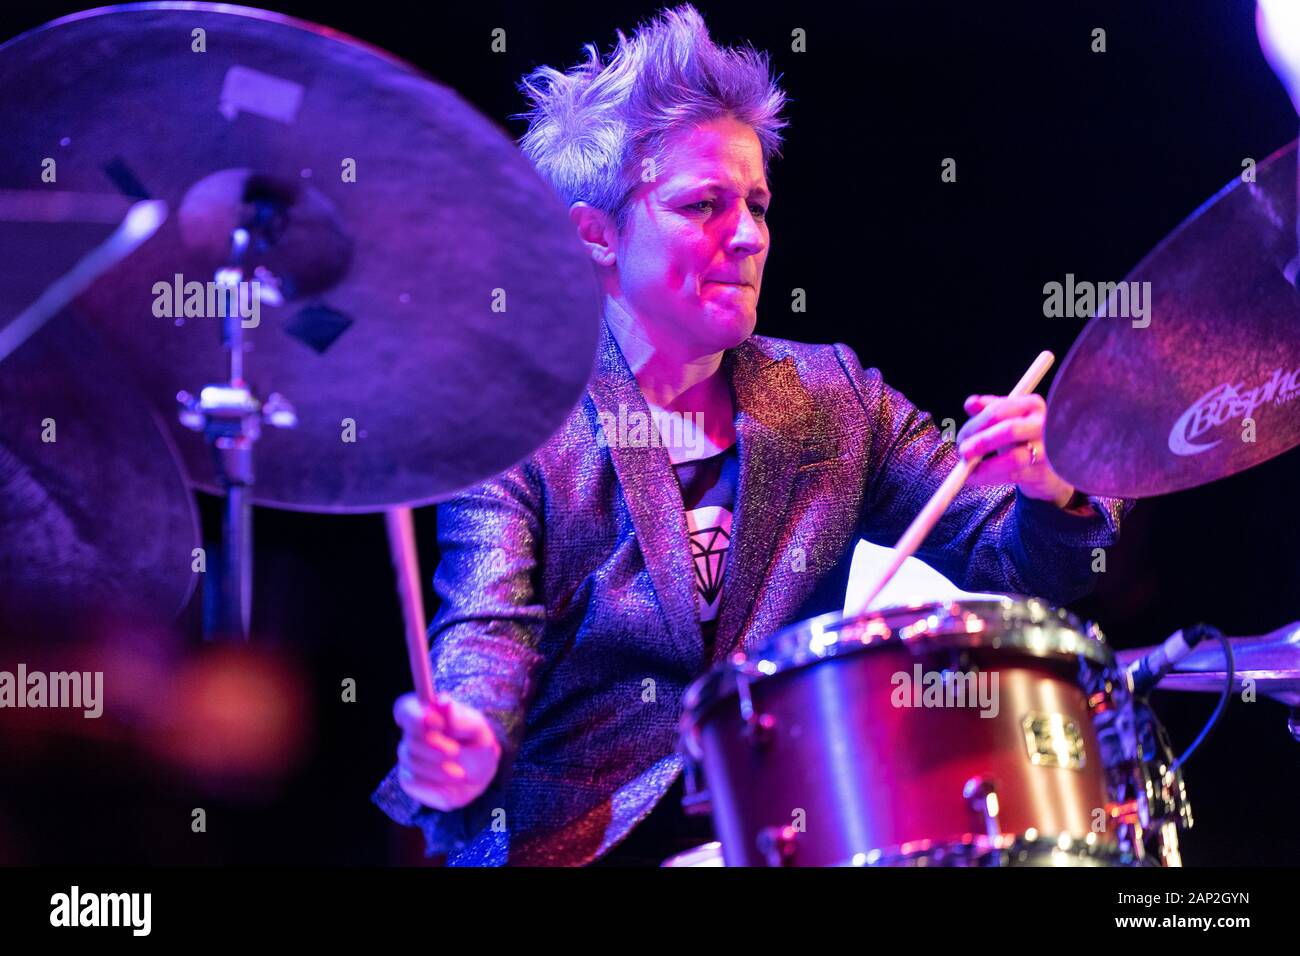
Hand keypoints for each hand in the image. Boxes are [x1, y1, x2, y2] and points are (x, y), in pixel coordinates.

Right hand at [393, 691, 500, 811]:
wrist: (479, 776)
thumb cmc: (478, 745)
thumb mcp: (477, 729)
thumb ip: (459, 718)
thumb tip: (443, 701)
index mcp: (426, 712)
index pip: (405, 708)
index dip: (416, 717)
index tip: (439, 723)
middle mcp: (412, 732)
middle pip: (410, 738)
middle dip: (435, 747)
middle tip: (456, 752)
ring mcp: (407, 754)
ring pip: (411, 761)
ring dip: (438, 769)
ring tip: (460, 774)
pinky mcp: (407, 777)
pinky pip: (413, 780)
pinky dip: (434, 783)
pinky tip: (449, 783)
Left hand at [956, 393, 1074, 507]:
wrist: (1047, 465)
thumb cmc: (1021, 437)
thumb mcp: (1006, 418)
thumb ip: (988, 409)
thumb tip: (970, 403)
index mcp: (1032, 405)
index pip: (998, 410)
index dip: (975, 424)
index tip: (961, 437)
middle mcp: (1042, 425)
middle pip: (1009, 430)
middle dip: (981, 442)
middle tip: (963, 452)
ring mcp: (1046, 450)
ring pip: (1014, 458)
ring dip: (986, 466)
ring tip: (968, 470)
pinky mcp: (1042, 472)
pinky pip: (1013, 476)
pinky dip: (990, 478)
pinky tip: (978, 478)